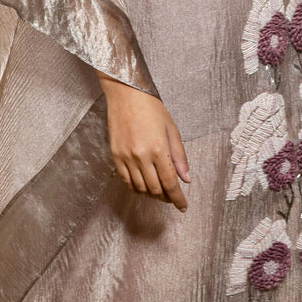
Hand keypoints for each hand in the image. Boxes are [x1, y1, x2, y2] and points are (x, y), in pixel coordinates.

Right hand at [98, 74, 191, 210]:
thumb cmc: (151, 108)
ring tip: (160, 192)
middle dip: (166, 198)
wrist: (126, 95)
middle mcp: (141, 156)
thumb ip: (179, 156)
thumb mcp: (172, 130)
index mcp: (158, 149)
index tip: (183, 206)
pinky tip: (144, 186)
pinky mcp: (115, 156)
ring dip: (152, 194)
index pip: (170, 183)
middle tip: (173, 197)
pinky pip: (126, 180)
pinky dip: (136, 188)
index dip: (178, 198)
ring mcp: (126, 157)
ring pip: (140, 188)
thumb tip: (185, 179)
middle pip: (155, 189)